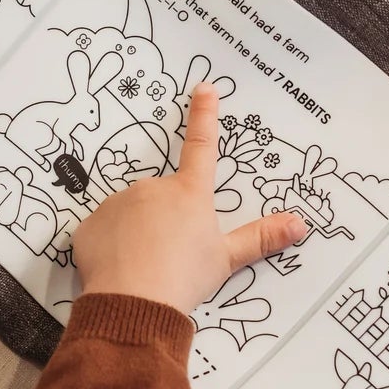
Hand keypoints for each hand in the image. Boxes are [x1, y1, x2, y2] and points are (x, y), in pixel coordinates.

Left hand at [73, 83, 307, 312]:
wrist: (133, 301)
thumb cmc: (184, 277)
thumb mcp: (226, 259)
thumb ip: (260, 238)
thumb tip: (299, 224)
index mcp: (189, 193)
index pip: (202, 146)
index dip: (205, 115)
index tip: (204, 88)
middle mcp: (152, 188)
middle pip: (162, 199)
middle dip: (164, 222)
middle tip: (169, 256)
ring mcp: (118, 203)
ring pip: (130, 216)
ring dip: (136, 235)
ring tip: (144, 267)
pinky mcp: (90, 225)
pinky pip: (103, 234)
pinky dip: (110, 249)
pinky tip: (119, 270)